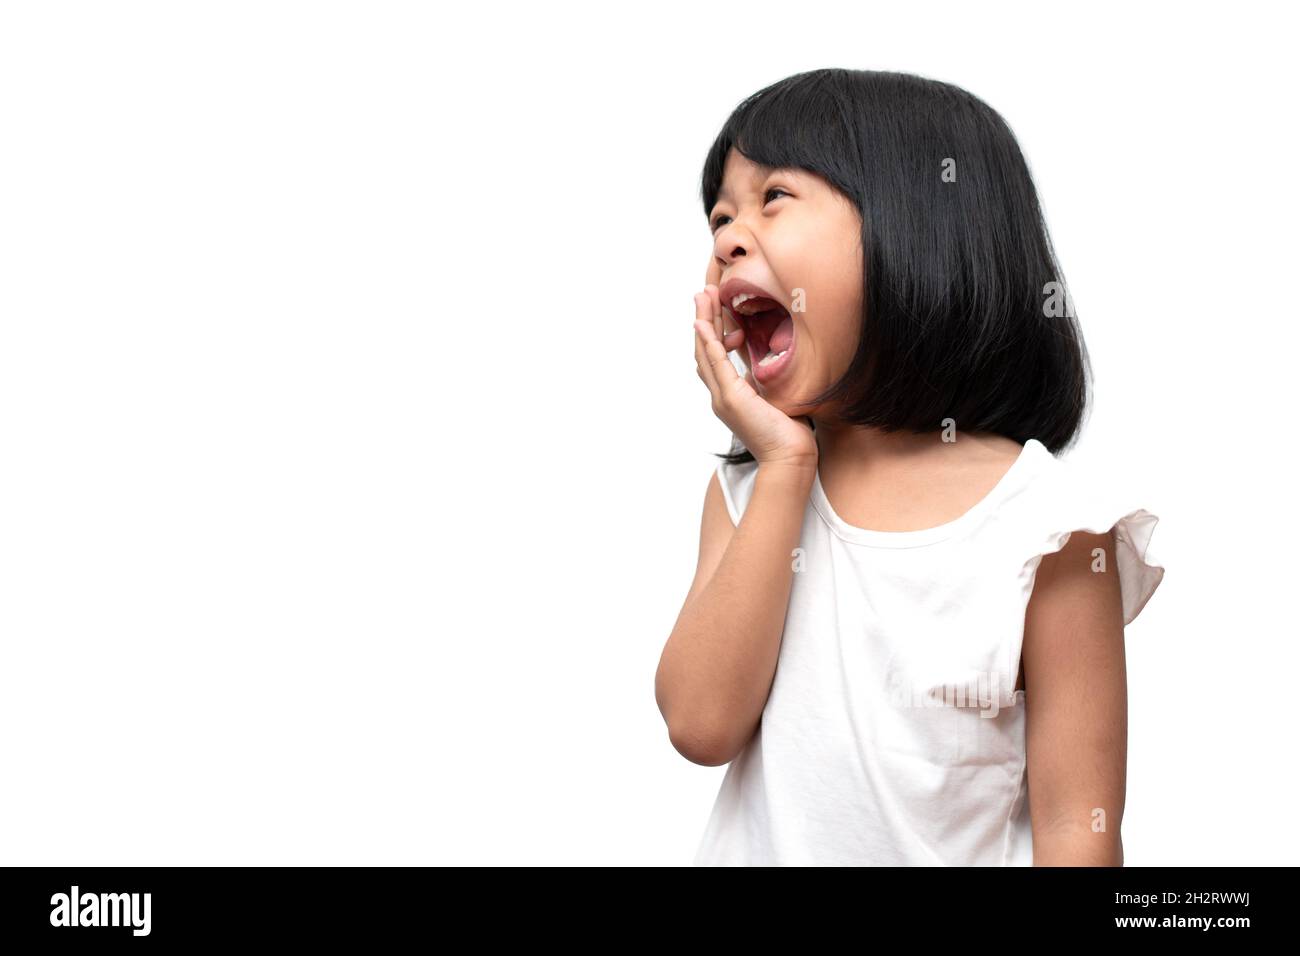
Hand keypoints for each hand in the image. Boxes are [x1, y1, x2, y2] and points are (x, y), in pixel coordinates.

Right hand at [693, 284, 817, 470]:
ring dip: (703, 324)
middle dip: (703, 320)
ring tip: (702, 298)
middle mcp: (722, 396)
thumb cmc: (790, 433)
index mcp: (732, 396)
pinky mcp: (731, 399)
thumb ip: (767, 380)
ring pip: (706, 354)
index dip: (713, 332)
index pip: (715, 358)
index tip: (716, 307)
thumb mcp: (776, 396)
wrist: (790, 458)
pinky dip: (709, 344)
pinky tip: (705, 325)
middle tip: (702, 294)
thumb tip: (772, 361)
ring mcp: (723, 398)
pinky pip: (716, 365)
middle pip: (704, 351)